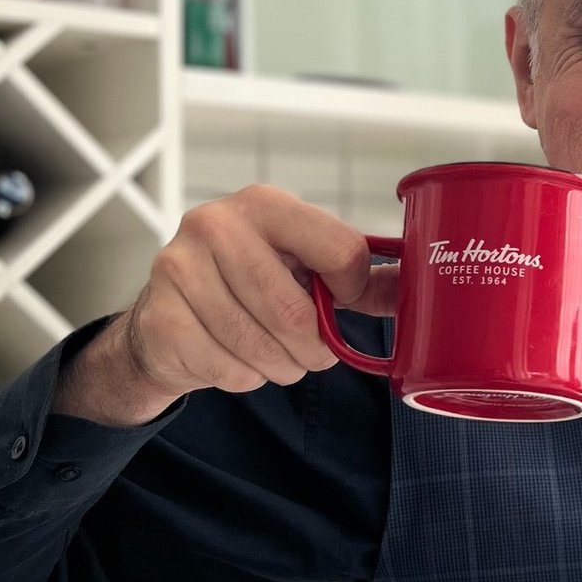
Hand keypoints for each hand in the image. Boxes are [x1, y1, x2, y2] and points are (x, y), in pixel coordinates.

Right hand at [55, 185, 398, 426]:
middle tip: (312, 352)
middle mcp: (215, 225)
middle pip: (297, 313)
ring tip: (274, 354)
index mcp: (265, 204)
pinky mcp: (158, 317)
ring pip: (262, 346)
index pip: (343, 251)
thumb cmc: (249, 285)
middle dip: (314, 349)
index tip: (340, 298)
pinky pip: (227, 369)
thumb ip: (362, 279)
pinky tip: (234, 356)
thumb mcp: (306, 268)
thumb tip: (423, 288)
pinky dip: (244, 377)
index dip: (352, 289)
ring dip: (281, 366)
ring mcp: (178, 269)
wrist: (167, 314)